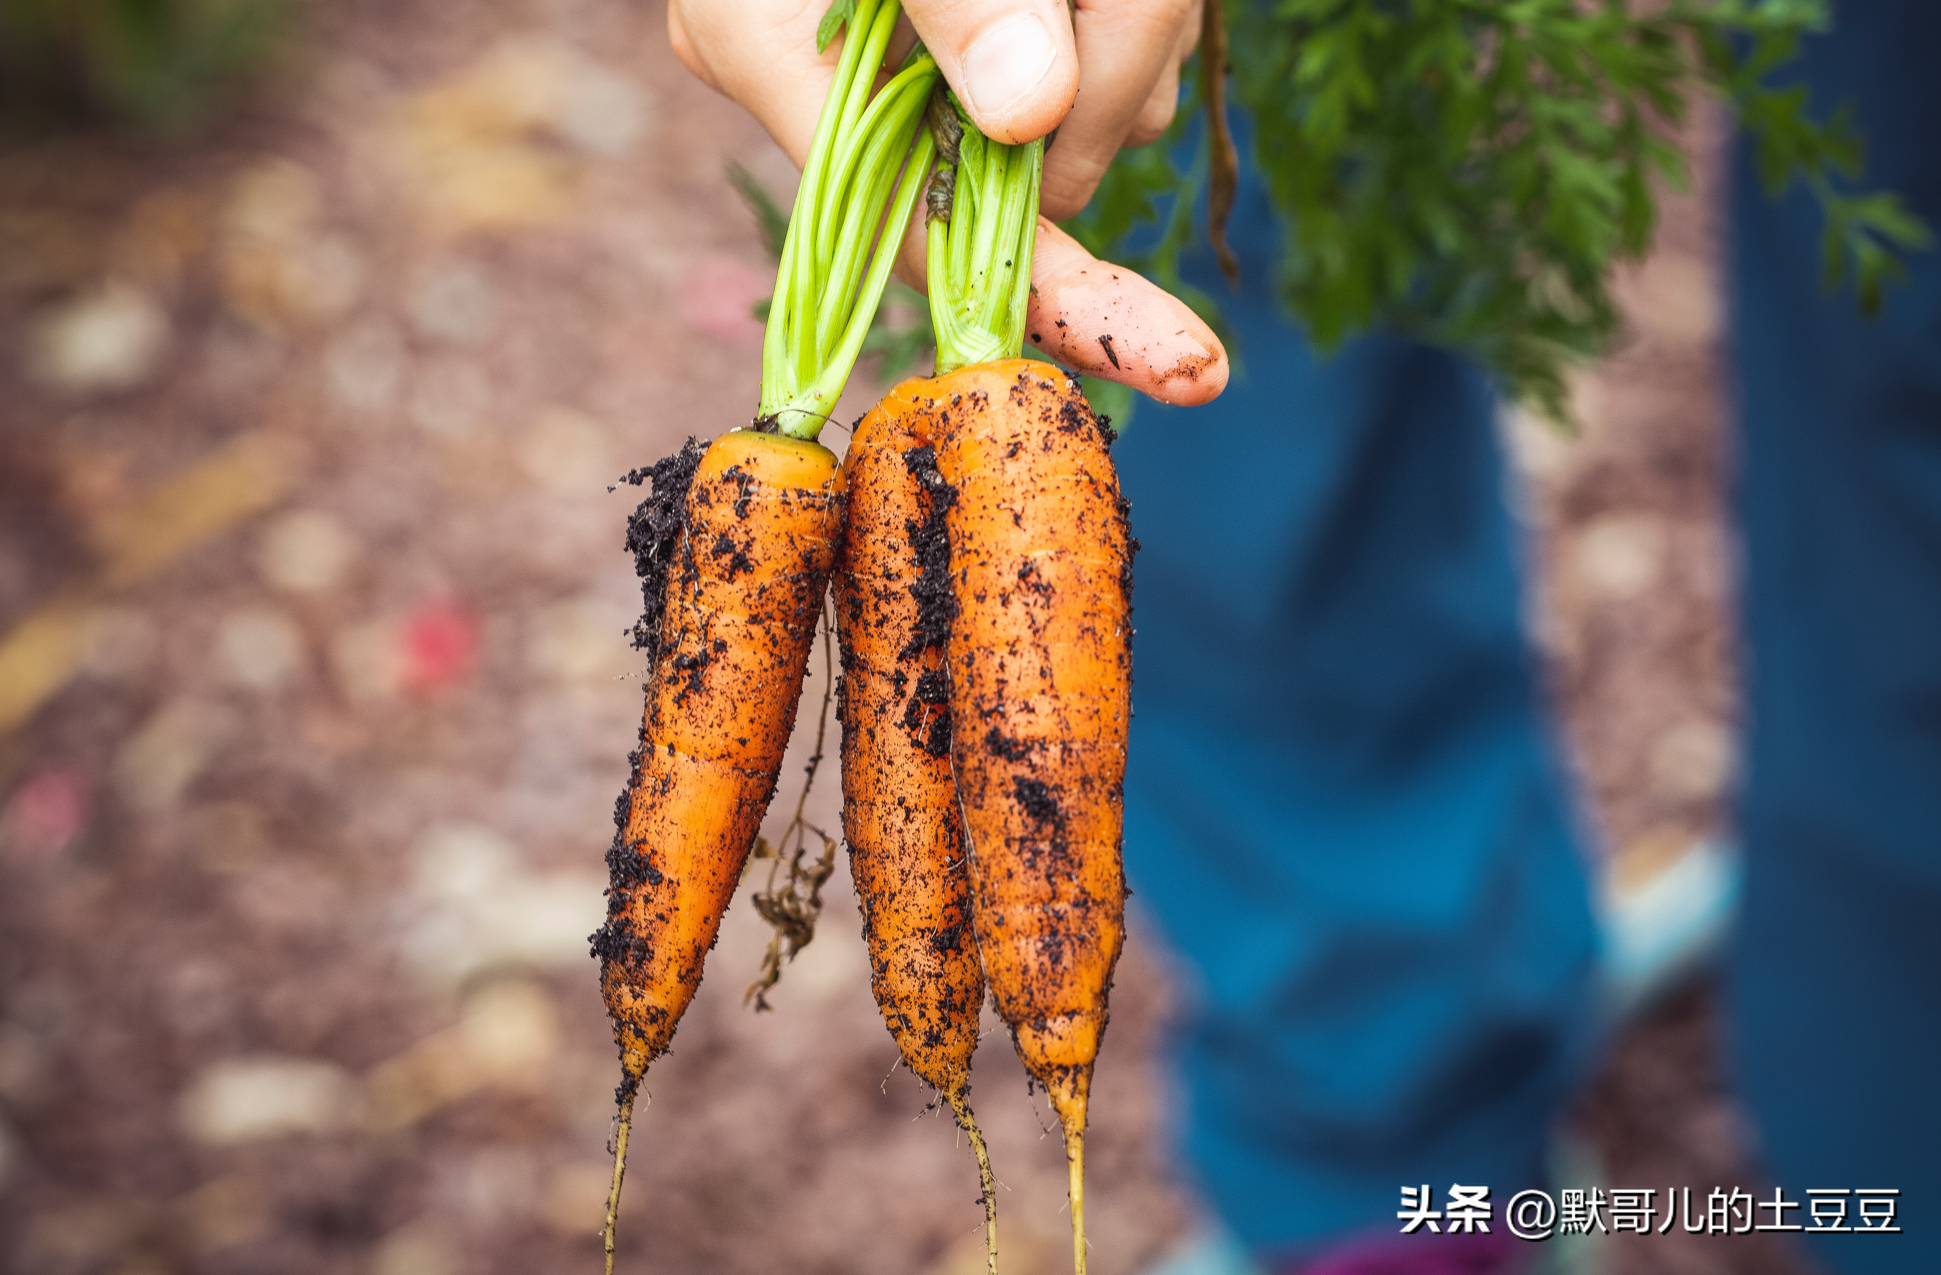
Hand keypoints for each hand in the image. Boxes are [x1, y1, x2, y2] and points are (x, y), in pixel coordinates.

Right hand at [670, 0, 1225, 405]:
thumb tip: (1031, 114)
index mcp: (767, 50)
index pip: (926, 236)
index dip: (1059, 300)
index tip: (1184, 362)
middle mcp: (836, 79)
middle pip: (1033, 169)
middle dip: (1121, 78)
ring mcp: (916, 57)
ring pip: (1092, 110)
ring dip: (1140, 23)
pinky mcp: (989, 29)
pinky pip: (1104, 58)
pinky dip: (1136, 10)